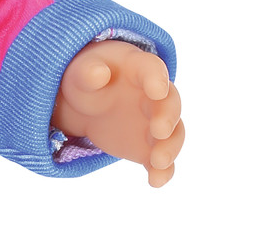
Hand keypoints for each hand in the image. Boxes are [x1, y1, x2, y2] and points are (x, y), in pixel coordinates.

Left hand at [52, 41, 184, 188]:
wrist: (86, 104)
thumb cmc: (87, 79)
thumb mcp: (80, 72)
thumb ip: (87, 73)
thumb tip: (97, 74)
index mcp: (139, 69)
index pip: (152, 70)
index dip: (156, 79)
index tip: (157, 90)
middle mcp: (154, 96)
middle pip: (170, 104)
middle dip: (167, 117)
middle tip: (159, 130)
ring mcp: (154, 123)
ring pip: (172, 135)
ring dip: (169, 148)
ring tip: (158, 162)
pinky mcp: (148, 147)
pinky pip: (160, 160)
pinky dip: (162, 171)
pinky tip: (155, 182)